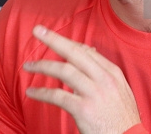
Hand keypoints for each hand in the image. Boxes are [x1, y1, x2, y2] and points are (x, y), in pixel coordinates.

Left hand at [23, 25, 141, 133]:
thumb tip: (89, 51)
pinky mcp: (84, 109)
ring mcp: (94, 93)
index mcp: (113, 73)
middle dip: (54, 39)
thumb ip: (104, 72)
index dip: (66, 43)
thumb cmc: (122, 119)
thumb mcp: (120, 90)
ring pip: (64, 70)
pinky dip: (41, 92)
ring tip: (28, 66)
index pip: (86, 51)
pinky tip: (31, 92)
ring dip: (42, 66)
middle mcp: (104, 79)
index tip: (51, 38)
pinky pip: (57, 95)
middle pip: (74, 53)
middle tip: (38, 30)